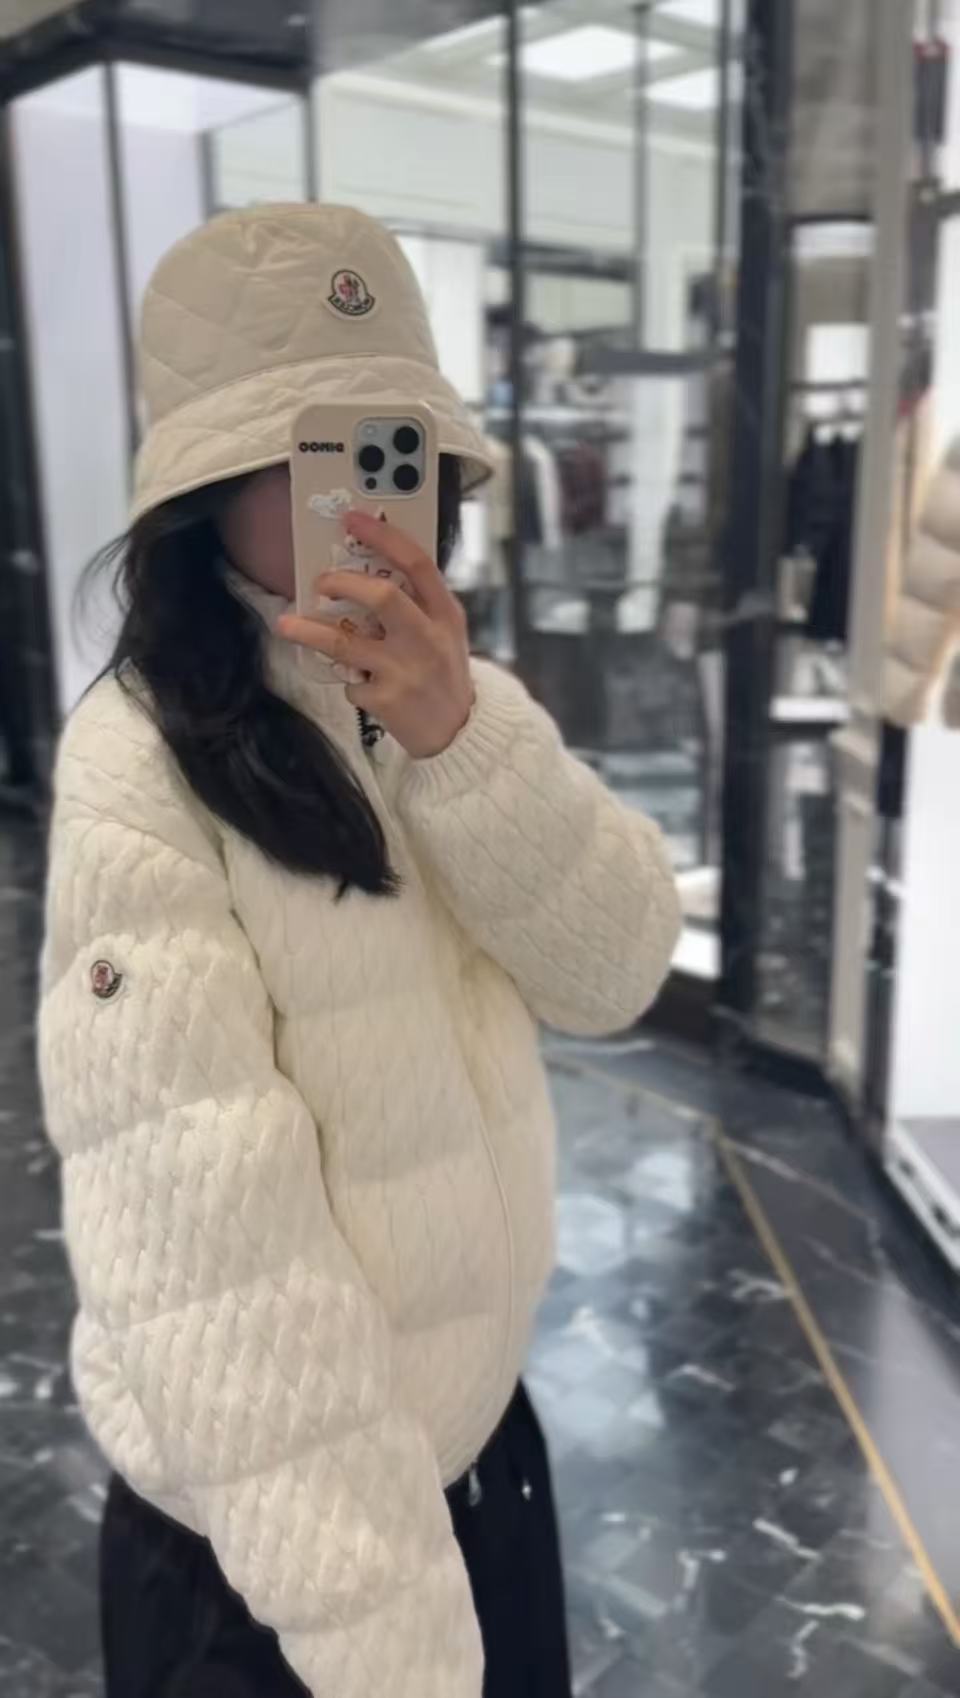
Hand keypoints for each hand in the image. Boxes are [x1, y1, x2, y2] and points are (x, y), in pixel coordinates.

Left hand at [277, 510, 474, 758]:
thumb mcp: (446, 633)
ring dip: (310, 631)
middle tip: (321, 583)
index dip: (383, 537)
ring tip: (286, 624)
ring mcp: (405, 670)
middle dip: (343, 583)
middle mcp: (428, 638)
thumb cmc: (445, 674)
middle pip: (381, 596)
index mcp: (445, 614)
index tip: (353, 520)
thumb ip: (418, 605)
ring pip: (345, 643)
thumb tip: (367, 574)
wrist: (459, 733)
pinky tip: (361, 684)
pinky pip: (351, 680)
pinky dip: (349, 680)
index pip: (417, 563)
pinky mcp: (386, 699)